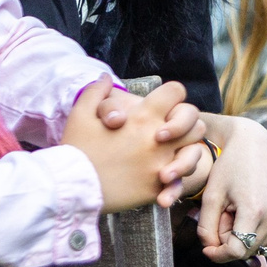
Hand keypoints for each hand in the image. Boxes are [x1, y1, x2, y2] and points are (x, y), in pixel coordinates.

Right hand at [62, 80, 207, 210]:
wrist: (72, 187)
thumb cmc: (77, 148)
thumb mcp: (81, 113)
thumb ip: (96, 91)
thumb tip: (106, 78)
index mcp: (142, 116)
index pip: (175, 92)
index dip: (170, 95)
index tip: (160, 106)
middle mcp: (158, 139)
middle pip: (194, 122)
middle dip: (185, 125)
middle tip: (168, 133)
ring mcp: (160, 164)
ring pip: (194, 154)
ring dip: (185, 154)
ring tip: (167, 158)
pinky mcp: (155, 188)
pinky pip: (178, 184)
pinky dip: (173, 184)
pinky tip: (160, 182)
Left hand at [193, 116, 266, 262]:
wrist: (255, 143)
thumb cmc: (229, 166)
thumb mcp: (211, 195)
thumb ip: (206, 228)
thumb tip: (211, 249)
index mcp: (255, 211)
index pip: (236, 252)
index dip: (218, 254)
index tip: (206, 248)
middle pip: (247, 249)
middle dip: (230, 241)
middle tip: (222, 215)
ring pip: (259, 244)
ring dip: (243, 236)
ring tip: (235, 210)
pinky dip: (255, 230)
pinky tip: (248, 209)